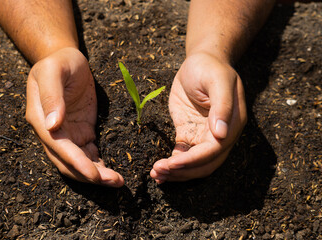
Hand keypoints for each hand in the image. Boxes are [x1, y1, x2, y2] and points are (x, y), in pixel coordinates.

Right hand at [26, 48, 123, 186]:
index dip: (75, 162)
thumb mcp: (54, 71)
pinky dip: (98, 165)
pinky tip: (112, 173)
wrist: (67, 60)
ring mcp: (67, 134)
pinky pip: (88, 154)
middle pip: (67, 162)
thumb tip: (52, 126)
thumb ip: (52, 96)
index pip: (57, 146)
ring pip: (78, 162)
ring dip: (96, 174)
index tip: (94, 173)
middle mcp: (52, 132)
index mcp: (40, 119)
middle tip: (115, 182)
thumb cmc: (59, 62)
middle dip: (89, 175)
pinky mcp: (80, 132)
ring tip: (118, 181)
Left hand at [150, 52, 246, 182]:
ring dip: (176, 172)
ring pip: (193, 164)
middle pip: (204, 164)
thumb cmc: (210, 67)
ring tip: (155, 174)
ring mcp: (203, 136)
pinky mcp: (189, 134)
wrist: (200, 61)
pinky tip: (158, 171)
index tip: (172, 163)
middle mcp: (220, 135)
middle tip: (159, 173)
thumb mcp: (218, 80)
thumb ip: (222, 106)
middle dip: (182, 172)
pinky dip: (172, 165)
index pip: (214, 150)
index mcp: (231, 124)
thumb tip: (221, 134)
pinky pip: (182, 155)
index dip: (194, 160)